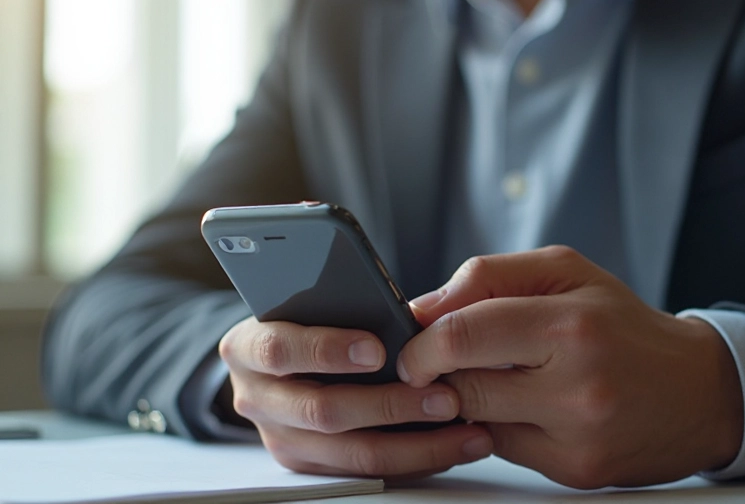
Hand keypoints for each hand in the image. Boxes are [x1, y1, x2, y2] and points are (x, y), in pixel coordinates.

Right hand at [217, 317, 492, 477]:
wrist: (282, 356)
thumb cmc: (311, 319)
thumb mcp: (313, 300)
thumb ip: (349, 304)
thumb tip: (414, 318)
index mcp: (250, 345)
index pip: (280, 349)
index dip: (328, 350)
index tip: (378, 349)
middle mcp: (256, 397)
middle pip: (324, 411)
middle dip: (391, 406)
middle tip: (446, 397)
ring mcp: (280, 437)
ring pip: (350, 453)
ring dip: (416, 445)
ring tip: (465, 430)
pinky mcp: (308, 466)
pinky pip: (365, 472)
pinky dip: (414, 461)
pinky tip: (452, 445)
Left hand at [397, 246, 742, 488]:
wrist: (698, 390)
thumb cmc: (626, 325)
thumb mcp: (567, 273)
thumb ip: (490, 277)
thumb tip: (423, 308)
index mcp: (571, 324)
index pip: (463, 335)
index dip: (421, 344)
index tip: (411, 346)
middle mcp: (576, 386)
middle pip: (463, 386)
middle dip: (438, 375)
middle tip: (441, 362)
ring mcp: (576, 436)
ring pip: (478, 422)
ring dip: (471, 399)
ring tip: (502, 376)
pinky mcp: (577, 472)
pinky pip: (506, 449)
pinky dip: (502, 426)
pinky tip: (529, 405)